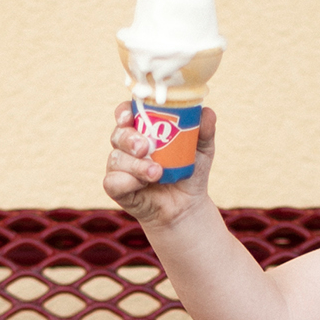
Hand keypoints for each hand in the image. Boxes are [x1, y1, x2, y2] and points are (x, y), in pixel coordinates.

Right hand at [104, 101, 216, 229]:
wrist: (187, 206)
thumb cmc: (190, 172)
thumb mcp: (202, 149)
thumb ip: (205, 130)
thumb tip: (206, 112)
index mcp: (143, 130)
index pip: (126, 114)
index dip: (123, 113)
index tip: (130, 117)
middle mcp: (127, 146)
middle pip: (118, 134)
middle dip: (129, 139)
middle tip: (146, 147)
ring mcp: (121, 168)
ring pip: (116, 158)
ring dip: (135, 165)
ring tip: (157, 173)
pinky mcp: (118, 188)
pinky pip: (112, 181)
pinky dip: (127, 181)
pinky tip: (143, 184)